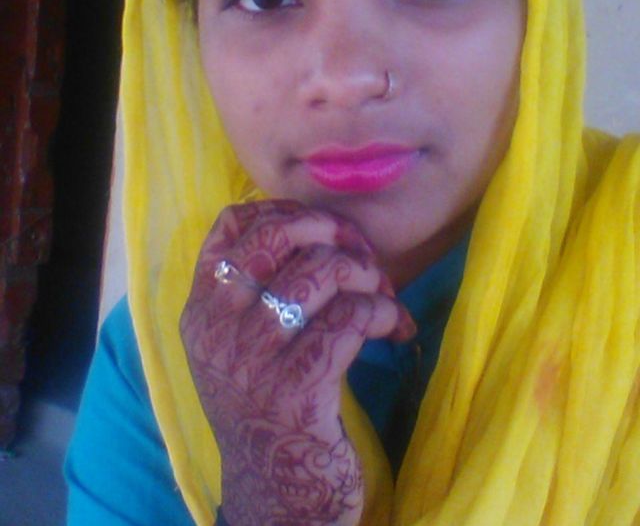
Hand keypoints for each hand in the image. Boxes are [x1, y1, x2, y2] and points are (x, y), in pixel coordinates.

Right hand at [180, 200, 414, 525]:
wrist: (276, 495)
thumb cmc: (268, 406)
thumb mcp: (241, 345)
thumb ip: (256, 289)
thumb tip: (313, 225)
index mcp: (202, 311)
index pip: (231, 226)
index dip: (287, 211)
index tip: (325, 229)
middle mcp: (219, 330)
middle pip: (275, 238)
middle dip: (332, 232)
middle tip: (361, 255)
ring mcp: (254, 362)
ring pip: (319, 274)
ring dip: (367, 275)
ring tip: (382, 295)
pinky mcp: (297, 392)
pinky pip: (350, 319)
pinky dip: (384, 312)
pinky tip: (396, 326)